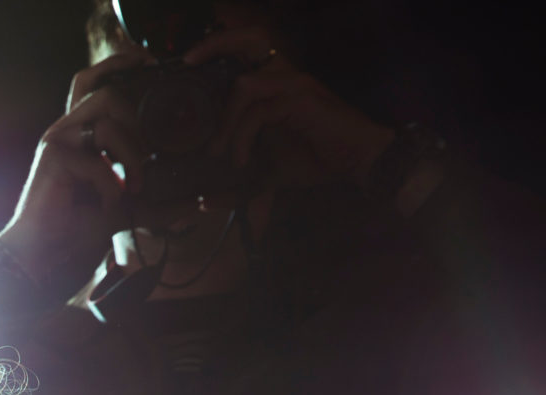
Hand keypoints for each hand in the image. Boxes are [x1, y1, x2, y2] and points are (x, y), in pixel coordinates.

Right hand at [0, 51, 148, 292]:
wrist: (41, 256)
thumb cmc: (75, 229)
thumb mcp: (125, 209)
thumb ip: (156, 202)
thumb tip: (195, 202)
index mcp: (79, 132)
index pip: (95, 82)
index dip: (119, 67)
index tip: (149, 70)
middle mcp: (66, 130)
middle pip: (106, 94)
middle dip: (138, 119)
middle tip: (153, 154)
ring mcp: (57, 142)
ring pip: (107, 124)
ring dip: (131, 156)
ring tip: (135, 187)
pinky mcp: (52, 160)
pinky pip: (98, 163)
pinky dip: (111, 187)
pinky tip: (108, 206)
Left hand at [187, 30, 394, 188]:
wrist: (356, 162)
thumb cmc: (317, 159)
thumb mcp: (268, 173)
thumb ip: (238, 183)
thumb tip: (207, 201)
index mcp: (275, 84)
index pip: (246, 46)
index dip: (218, 44)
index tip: (188, 61)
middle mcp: (285, 75)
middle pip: (247, 41)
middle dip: (214, 47)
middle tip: (189, 70)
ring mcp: (294, 84)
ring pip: (244, 86)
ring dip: (225, 121)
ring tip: (220, 152)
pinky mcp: (302, 99)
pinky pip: (259, 113)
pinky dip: (243, 137)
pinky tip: (241, 159)